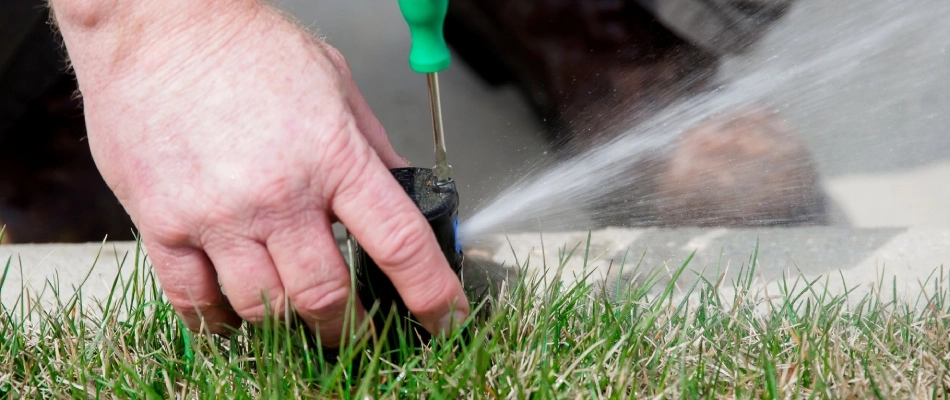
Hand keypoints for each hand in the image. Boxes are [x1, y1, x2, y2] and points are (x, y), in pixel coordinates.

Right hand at [50, 0, 468, 345]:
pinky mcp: (163, 223)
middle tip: (357, 327)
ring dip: (289, 325)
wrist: (157, 23)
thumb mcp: (335, 82)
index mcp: (333, 156)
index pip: (400, 243)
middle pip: (327, 295)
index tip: (445, 317)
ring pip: (265, 308)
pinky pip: (192, 301)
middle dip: (351, 325)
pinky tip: (234, 316)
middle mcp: (278, 195)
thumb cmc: (245, 44)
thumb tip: (400, 190)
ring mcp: (218, 215)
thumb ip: (370, 146)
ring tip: (297, 317)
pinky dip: (219, 322)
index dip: (431, 293)